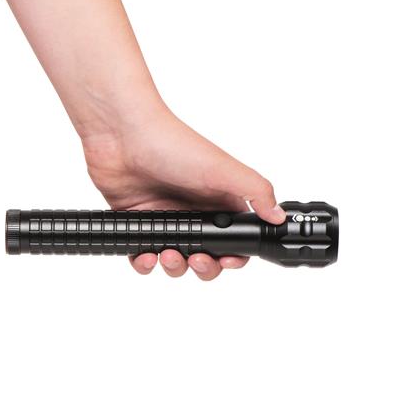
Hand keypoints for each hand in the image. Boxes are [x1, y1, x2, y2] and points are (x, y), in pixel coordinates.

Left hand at [80, 108, 285, 280]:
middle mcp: (194, 212)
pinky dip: (145, 263)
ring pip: (176, 260)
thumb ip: (255, 191)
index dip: (233, 255)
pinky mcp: (139, 223)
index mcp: (218, 200)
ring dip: (175, 266)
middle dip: (204, 266)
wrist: (122, 135)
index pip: (234, 239)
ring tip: (168, 254)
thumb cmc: (172, 144)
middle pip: (207, 256)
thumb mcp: (222, 168)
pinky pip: (143, 255)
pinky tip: (146, 256)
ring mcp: (166, 218)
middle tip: (197, 259)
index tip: (227, 260)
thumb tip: (279, 216)